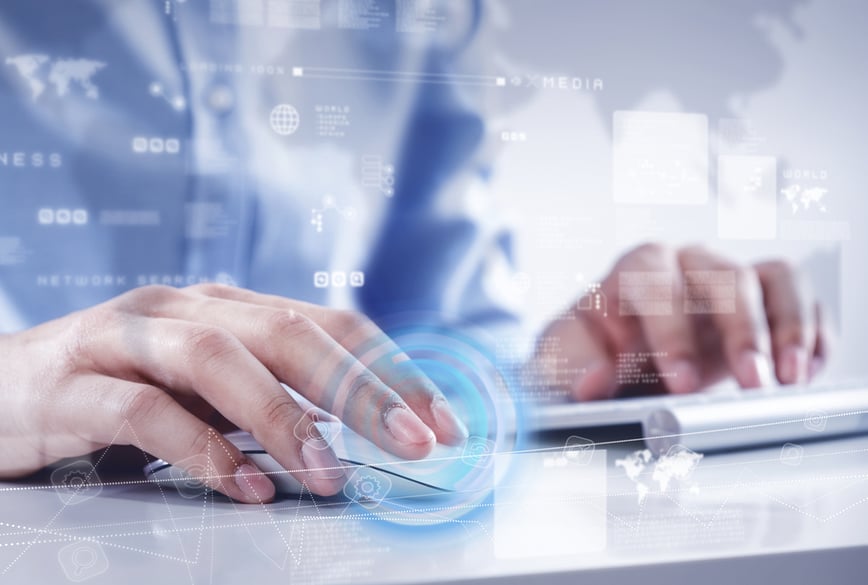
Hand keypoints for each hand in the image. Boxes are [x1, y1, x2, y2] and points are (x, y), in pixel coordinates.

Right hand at [0, 284, 467, 502]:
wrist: (1, 388)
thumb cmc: (121, 387)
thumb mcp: (210, 382)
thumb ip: (272, 390)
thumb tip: (360, 426)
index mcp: (230, 307)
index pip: (331, 324)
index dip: (391, 369)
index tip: (440, 421)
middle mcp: (186, 309)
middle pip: (291, 333)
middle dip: (361, 390)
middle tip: (415, 441)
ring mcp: (128, 340)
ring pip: (219, 358)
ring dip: (285, 418)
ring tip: (331, 473)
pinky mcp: (73, 386)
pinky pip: (145, 413)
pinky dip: (203, 451)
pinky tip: (245, 486)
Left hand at [528, 244, 826, 399]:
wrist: (615, 363)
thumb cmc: (588, 355)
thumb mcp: (562, 363)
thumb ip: (571, 367)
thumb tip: (592, 381)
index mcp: (631, 274)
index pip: (654, 279)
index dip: (670, 328)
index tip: (679, 381)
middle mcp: (683, 267)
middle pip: (724, 274)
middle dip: (741, 330)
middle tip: (750, 383)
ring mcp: (727, 280)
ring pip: (772, 277)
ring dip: (788, 326)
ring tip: (790, 379)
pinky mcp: (761, 302)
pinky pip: (799, 296)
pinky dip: (812, 330)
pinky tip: (806, 369)